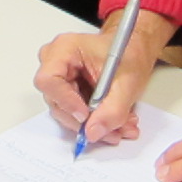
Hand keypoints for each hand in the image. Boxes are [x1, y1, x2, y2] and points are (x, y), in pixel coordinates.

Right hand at [34, 8, 176, 147]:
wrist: (132, 49)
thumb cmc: (128, 53)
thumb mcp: (127, 83)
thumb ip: (112, 110)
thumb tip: (93, 131)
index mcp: (65, 49)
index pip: (49, 80)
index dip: (65, 101)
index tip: (86, 115)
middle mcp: (56, 61)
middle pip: (56, 100)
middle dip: (85, 120)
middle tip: (112, 129)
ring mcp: (59, 77)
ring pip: (65, 111)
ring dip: (93, 124)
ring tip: (121, 124)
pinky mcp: (66, 90)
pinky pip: (73, 112)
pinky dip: (94, 120)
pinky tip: (114, 120)